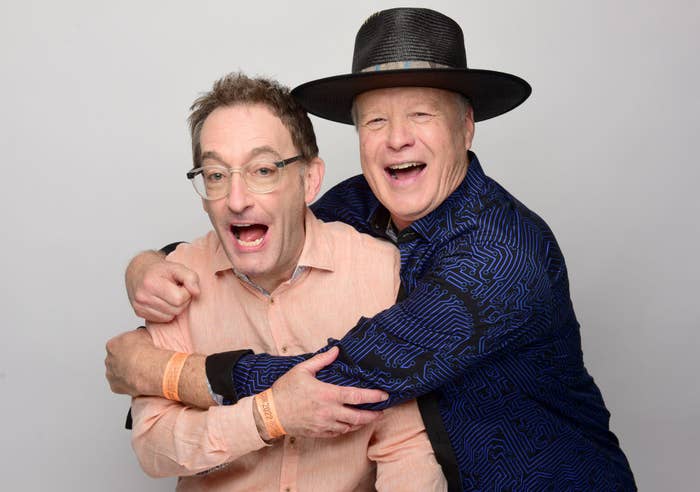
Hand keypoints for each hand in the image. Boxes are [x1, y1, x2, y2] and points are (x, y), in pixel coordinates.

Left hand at [105, 328, 167, 395]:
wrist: (149, 368)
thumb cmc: (147, 351)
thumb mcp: (143, 333)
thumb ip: (136, 335)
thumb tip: (139, 335)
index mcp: (112, 345)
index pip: (118, 345)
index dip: (129, 347)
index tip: (137, 350)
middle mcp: (108, 359)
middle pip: (116, 359)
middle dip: (125, 360)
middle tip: (138, 361)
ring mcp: (110, 374)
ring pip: (117, 373)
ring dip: (125, 372)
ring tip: (140, 372)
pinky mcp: (115, 386)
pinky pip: (121, 384)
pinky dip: (128, 383)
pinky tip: (138, 380)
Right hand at [126, 250, 199, 321]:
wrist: (139, 271)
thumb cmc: (160, 270)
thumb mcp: (177, 267)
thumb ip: (190, 277)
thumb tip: (197, 292)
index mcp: (151, 283)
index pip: (179, 298)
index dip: (185, 292)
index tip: (182, 285)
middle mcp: (143, 296)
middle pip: (176, 309)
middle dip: (181, 301)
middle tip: (176, 290)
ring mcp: (139, 306)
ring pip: (170, 316)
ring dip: (174, 307)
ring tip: (170, 295)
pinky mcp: (139, 312)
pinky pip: (162, 319)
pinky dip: (166, 312)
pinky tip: (163, 301)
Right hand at [271, 347, 387, 437]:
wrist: (270, 414)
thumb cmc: (285, 389)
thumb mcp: (302, 370)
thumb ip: (321, 360)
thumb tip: (336, 350)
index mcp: (327, 394)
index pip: (356, 396)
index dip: (373, 397)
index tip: (384, 396)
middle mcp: (329, 412)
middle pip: (358, 416)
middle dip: (373, 415)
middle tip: (382, 411)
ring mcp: (324, 425)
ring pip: (349, 427)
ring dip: (361, 423)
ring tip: (369, 418)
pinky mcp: (319, 433)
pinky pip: (338, 433)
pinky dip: (347, 429)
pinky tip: (350, 424)